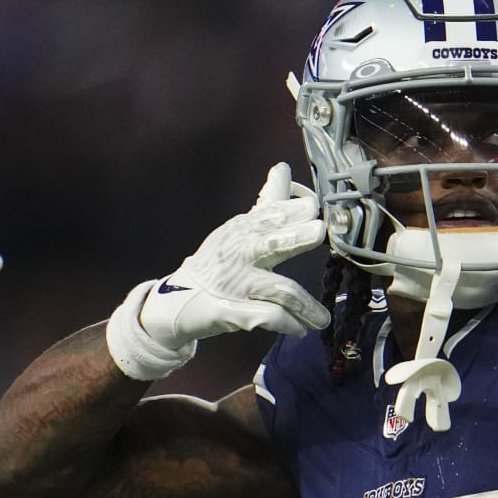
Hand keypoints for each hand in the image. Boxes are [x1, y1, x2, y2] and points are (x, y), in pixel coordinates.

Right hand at [107, 163, 330, 380]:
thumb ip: (266, 204)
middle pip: (271, 242)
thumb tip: (283, 169)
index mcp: (241, 231)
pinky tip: (301, 329)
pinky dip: (287, 323)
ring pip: (278, 289)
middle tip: (318, 231)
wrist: (175, 302)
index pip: (268, 215)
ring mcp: (234, 283)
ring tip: (323, 319)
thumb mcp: (237, 230)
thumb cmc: (216, 264)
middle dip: (294, 236)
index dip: (291, 210)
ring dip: (305, 304)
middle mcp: (238, 253)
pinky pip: (267, 317)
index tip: (314, 206)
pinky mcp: (230, 311)